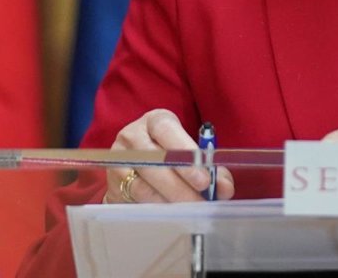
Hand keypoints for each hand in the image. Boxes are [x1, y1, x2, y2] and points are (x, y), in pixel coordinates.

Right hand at [104, 109, 234, 202]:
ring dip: (169, 202)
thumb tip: (224, 188)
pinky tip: (170, 216)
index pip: (168, 131)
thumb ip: (209, 167)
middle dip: (181, 186)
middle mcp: (132, 136)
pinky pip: (134, 201)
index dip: (186, 154)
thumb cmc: (169, 152)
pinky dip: (155, 210)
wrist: (134, 162)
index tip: (204, 179)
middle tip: (201, 202)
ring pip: (143, 186)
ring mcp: (118, 160)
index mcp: (155, 121)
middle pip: (155, 163)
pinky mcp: (112, 184)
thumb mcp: (188, 149)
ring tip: (189, 212)